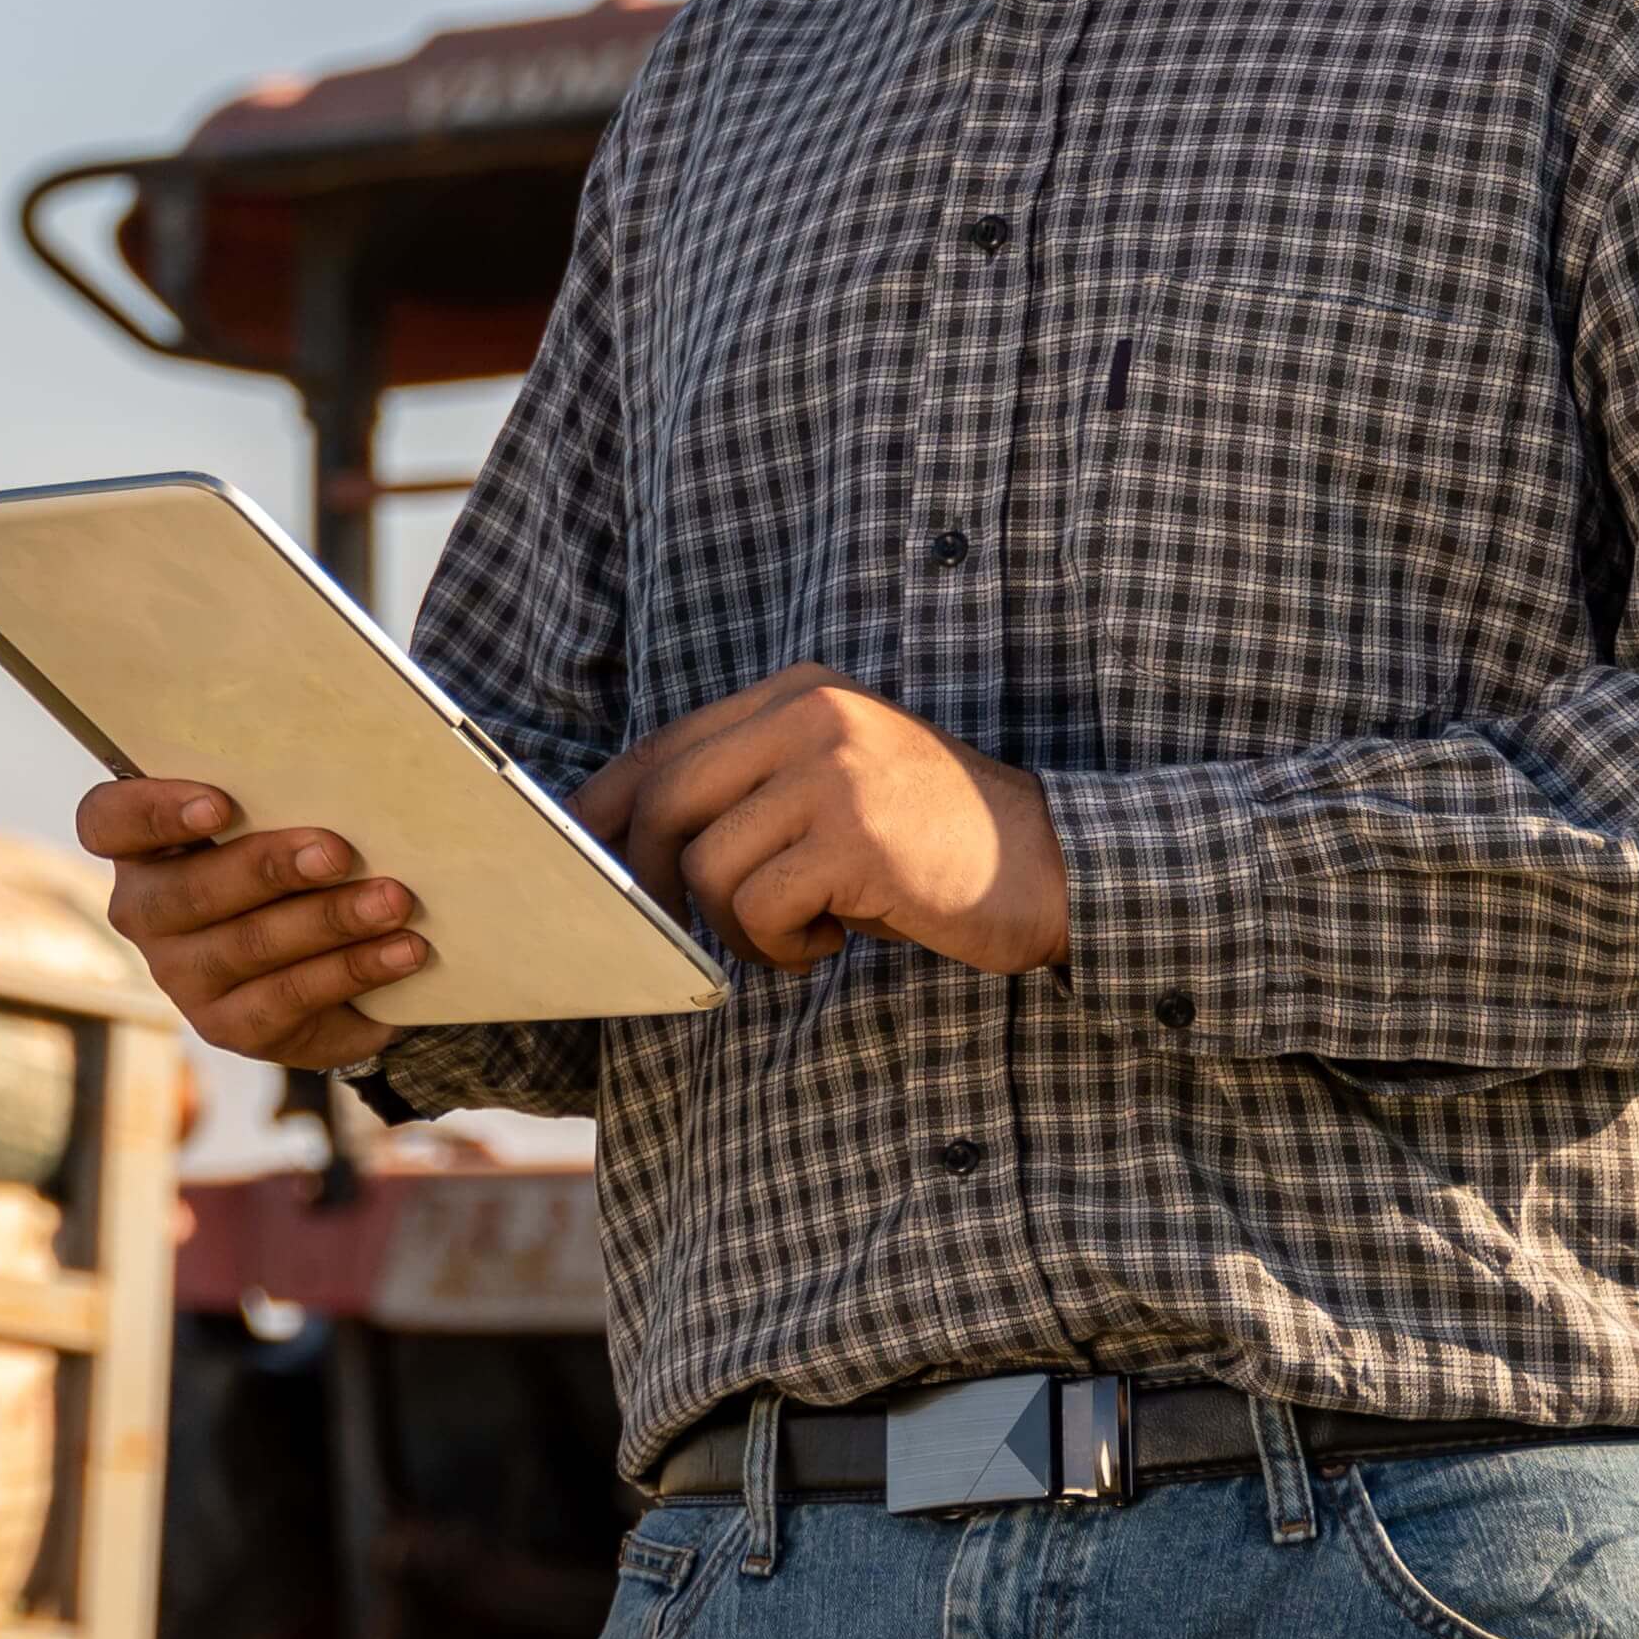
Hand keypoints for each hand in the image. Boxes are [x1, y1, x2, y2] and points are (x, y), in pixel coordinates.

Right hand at [78, 775, 429, 1069]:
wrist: (317, 960)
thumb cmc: (288, 861)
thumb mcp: (273, 823)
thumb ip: (281, 801)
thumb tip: (350, 783)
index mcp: (140, 848)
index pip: (108, 822)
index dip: (155, 812)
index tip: (219, 803)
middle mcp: (145, 913)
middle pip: (189, 891)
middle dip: (269, 868)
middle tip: (338, 852)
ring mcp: (181, 976)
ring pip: (249, 946)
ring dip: (330, 920)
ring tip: (393, 901)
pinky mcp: (228, 1027)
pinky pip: (290, 999)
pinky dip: (353, 970)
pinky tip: (402, 951)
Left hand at [577, 666, 1066, 974]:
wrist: (1062, 867)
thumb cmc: (935, 846)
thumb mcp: (838, 790)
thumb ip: (753, 792)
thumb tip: (631, 842)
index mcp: (800, 692)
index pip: (665, 744)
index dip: (606, 805)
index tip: (577, 854)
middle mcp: (811, 714)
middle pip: (667, 800)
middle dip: (652, 880)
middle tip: (679, 929)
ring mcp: (834, 771)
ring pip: (705, 864)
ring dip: (732, 928)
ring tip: (791, 938)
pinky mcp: (854, 837)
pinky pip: (756, 907)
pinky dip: (778, 945)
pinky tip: (831, 943)